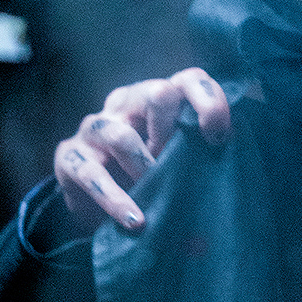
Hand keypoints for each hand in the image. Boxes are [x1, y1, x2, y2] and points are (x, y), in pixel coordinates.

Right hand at [53, 68, 230, 231]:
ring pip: (121, 135)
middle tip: (176, 165)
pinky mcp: (69, 157)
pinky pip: (92, 175)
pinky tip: (135, 221)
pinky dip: (116, 200)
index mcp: (156, 100)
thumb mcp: (175, 168)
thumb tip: (231, 183)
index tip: (218, 138)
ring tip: (155, 194)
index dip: (208, 101)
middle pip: (156, 93)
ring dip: (143, 168)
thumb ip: (198, 164)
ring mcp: (94, 128)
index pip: (189, 80)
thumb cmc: (146, 182)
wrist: (94, 208)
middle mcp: (125, 105)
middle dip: (171, 130)